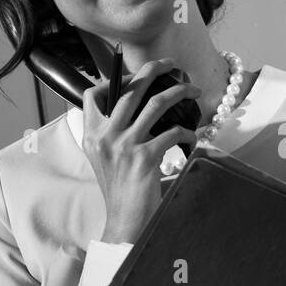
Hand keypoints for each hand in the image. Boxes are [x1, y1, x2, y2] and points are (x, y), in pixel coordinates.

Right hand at [80, 58, 198, 244]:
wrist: (124, 221)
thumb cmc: (119, 190)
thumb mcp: (105, 158)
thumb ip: (113, 134)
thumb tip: (136, 110)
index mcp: (92, 134)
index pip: (93, 95)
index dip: (115, 80)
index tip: (135, 77)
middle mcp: (105, 136)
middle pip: (131, 89)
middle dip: (154, 69)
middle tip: (172, 64)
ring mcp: (124, 146)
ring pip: (155, 103)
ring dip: (179, 92)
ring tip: (194, 90)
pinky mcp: (145, 158)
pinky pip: (173, 132)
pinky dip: (187, 132)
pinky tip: (192, 137)